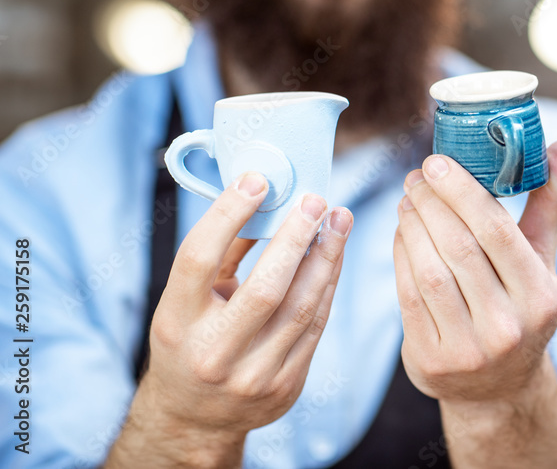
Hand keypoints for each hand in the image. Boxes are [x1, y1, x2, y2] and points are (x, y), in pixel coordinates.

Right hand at [136, 172, 352, 440]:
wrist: (194, 419)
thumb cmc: (189, 342)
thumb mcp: (186, 301)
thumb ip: (220, 255)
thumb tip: (264, 202)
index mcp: (174, 324)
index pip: (198, 259)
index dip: (229, 214)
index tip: (257, 181)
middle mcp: (212, 353)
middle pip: (265, 286)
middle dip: (297, 237)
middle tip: (316, 200)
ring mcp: (252, 376)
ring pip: (302, 306)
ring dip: (326, 256)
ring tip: (338, 220)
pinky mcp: (285, 386)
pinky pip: (317, 326)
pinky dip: (328, 285)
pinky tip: (335, 256)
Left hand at [393, 139, 556, 404]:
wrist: (499, 388)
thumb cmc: (521, 306)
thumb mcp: (542, 261)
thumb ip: (550, 203)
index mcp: (540, 297)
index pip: (498, 233)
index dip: (462, 192)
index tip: (438, 162)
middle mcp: (508, 327)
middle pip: (459, 248)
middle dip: (432, 203)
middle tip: (417, 176)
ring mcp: (468, 348)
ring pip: (430, 270)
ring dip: (411, 226)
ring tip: (408, 200)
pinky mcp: (431, 360)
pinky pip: (408, 295)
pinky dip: (400, 255)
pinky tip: (401, 232)